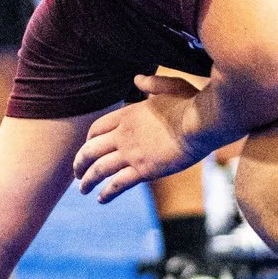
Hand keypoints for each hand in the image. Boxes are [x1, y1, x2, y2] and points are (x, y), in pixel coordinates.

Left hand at [73, 75, 211, 201]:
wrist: (201, 124)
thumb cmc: (191, 104)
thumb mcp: (170, 86)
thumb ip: (152, 84)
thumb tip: (138, 79)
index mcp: (127, 115)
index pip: (98, 128)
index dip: (89, 139)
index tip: (87, 147)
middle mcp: (123, 135)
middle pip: (91, 150)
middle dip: (80, 162)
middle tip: (76, 173)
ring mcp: (131, 153)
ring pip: (99, 169)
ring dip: (87, 181)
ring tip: (82, 190)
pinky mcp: (143, 170)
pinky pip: (118, 184)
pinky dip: (107, 193)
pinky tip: (101, 199)